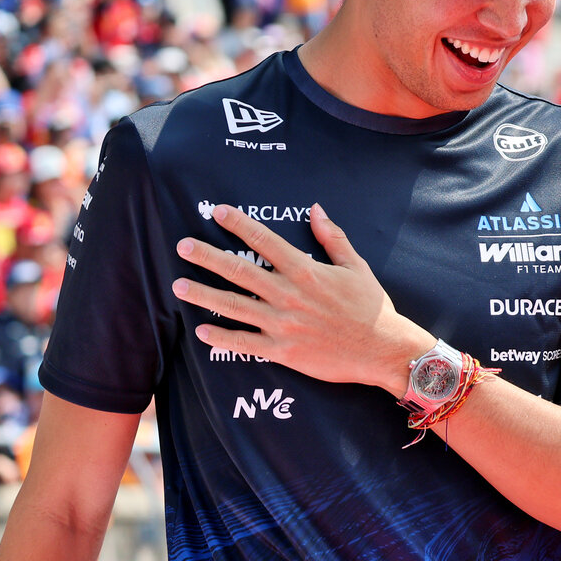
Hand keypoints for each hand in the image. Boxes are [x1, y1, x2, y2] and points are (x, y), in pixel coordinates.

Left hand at [173, 204, 432, 394]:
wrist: (382, 349)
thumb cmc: (371, 307)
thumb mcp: (356, 266)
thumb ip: (332, 238)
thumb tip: (315, 209)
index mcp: (306, 271)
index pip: (265, 241)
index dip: (239, 224)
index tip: (218, 212)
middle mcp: (289, 295)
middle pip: (240, 271)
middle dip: (208, 257)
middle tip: (183, 246)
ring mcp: (283, 325)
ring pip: (234, 306)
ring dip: (204, 295)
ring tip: (178, 286)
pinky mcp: (284, 351)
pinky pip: (246, 343)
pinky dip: (222, 338)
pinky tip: (202, 330)